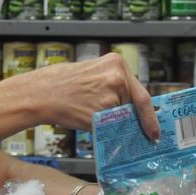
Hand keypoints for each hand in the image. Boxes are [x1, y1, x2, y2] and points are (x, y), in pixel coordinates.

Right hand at [22, 53, 160, 139]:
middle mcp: (117, 79)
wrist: (41, 93)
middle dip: (125, 116)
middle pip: (132, 108)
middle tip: (112, 119)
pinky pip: (107, 127)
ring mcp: (110, 98)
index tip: (154, 131)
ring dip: (109, 120)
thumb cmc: (61, 82)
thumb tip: (128, 105)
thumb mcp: (92, 72)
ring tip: (86, 108)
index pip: (142, 95)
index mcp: (116, 64)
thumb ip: (113, 84)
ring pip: (119, 118)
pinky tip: (84, 115)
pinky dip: (100, 126)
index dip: (150, 116)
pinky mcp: (100, 115)